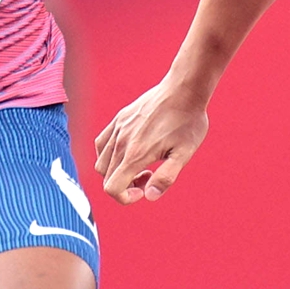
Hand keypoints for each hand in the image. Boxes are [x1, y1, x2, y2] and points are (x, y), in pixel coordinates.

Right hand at [94, 79, 210, 204]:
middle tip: (148, 176)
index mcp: (136, 153)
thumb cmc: (187, 121)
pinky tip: (129, 151)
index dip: (125, 198)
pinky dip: (109, 155)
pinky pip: (101, 144)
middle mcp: (121, 141)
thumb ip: (166, 177)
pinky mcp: (119, 119)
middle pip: (106, 178)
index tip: (143, 190)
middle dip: (125, 186)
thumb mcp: (184, 154)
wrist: (184, 90)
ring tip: (139, 164)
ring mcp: (117, 129)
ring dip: (116, 171)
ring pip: (101, 162)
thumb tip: (150, 196)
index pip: (112, 188)